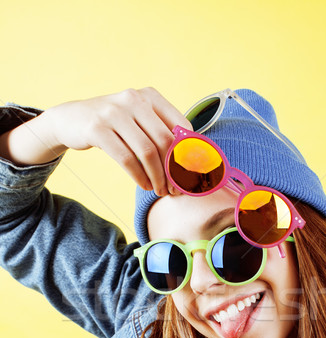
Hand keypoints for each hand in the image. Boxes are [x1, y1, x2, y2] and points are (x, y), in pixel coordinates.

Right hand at [1, 88, 191, 195]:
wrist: (70, 120)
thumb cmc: (113, 125)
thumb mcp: (137, 119)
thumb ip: (161, 131)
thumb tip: (192, 158)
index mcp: (150, 96)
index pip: (181, 126)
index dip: (187, 154)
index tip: (188, 175)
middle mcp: (133, 99)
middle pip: (165, 141)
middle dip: (173, 170)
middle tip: (174, 189)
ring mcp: (113, 112)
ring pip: (147, 152)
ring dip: (157, 177)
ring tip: (159, 190)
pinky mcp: (97, 128)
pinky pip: (126, 159)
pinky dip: (139, 176)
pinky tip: (144, 185)